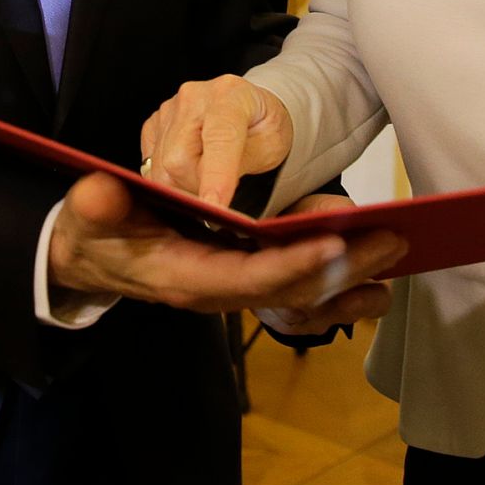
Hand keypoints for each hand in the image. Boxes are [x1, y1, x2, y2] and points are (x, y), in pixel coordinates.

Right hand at [48, 173, 403, 320]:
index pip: (247, 278)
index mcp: (185, 276)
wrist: (91, 260)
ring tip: (397, 255)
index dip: (291, 264)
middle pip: (288, 289)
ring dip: (349, 277)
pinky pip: (296, 284)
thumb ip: (95, 206)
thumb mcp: (87, 217)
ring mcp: (233, 288)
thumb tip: (98, 192)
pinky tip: (374, 271)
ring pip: (300, 291)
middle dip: (341, 268)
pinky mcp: (243, 277)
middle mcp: (217, 291)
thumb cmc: (92, 234)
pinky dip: (336, 279)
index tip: (334, 246)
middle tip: (393, 240)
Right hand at [140, 74, 293, 206]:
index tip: (214, 208)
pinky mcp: (154, 122)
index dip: (215, 177)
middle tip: (221, 188)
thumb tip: (211, 199)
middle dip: (198, 187)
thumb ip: (239, 167)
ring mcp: (170, 107)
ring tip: (208, 173)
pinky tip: (191, 166)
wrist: (252, 106)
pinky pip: (150, 163)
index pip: (219, 139)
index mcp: (230, 95)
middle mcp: (194, 96)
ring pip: (161, 168)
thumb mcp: (271, 147)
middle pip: (178, 160)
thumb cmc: (264, 125)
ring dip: (184, 184)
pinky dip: (170, 176)